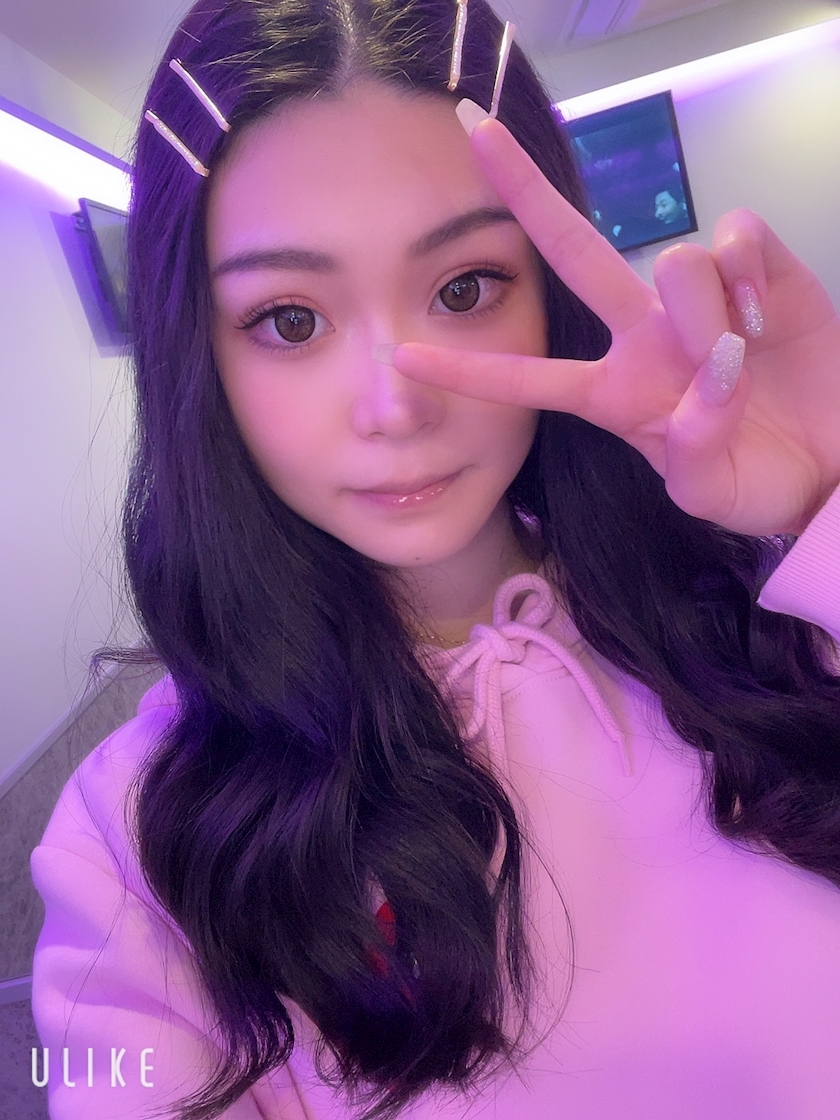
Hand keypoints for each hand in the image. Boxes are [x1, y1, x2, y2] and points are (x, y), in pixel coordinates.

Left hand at [388, 111, 839, 536]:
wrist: (829, 462)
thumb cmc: (758, 480)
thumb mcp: (711, 494)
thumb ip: (694, 453)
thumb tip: (710, 377)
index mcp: (613, 395)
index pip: (529, 380)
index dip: (469, 371)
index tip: (400, 359)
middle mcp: (642, 335)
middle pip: (571, 251)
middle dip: (523, 192)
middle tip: (474, 128)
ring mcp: (696, 299)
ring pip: (674, 260)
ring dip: (708, 314)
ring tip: (743, 357)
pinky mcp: (758, 270)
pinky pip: (735, 238)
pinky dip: (753, 273)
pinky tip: (765, 313)